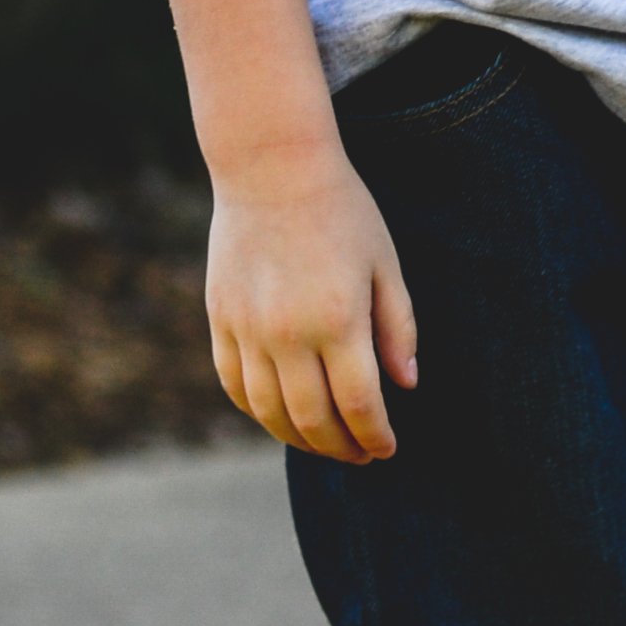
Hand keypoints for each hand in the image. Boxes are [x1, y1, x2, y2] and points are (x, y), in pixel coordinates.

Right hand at [207, 159, 418, 460]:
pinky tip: (279, 417)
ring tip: (323, 445)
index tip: (387, 448)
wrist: (271, 168)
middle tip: (360, 457)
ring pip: (269, 411)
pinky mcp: (220, 319)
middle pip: (313, 418)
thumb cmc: (342, 211)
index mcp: (338, 319)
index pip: (360, 404)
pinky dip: (257, 411)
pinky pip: (234, 384)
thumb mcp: (385, 264)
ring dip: (298, 439)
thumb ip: (398, 328)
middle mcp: (288, 332)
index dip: (376, 436)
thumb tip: (406, 385)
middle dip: (341, 448)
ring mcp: (247, 329)